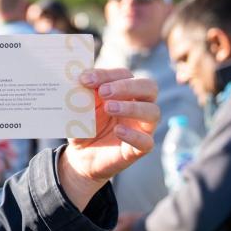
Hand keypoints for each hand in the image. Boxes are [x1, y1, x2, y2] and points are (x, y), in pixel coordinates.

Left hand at [58, 68, 159, 209]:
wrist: (81, 156)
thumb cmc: (84, 125)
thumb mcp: (79, 108)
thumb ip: (82, 94)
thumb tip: (77, 79)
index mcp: (124, 91)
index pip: (124, 74)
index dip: (106, 75)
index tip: (85, 79)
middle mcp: (139, 105)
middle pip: (149, 87)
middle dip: (126, 86)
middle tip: (103, 92)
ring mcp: (142, 127)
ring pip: (153, 112)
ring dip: (132, 107)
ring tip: (109, 108)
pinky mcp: (140, 148)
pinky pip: (147, 141)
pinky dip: (133, 135)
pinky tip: (118, 130)